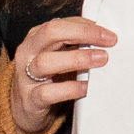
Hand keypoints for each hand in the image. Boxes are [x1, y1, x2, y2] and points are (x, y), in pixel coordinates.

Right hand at [8, 17, 114, 133]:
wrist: (25, 110)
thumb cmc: (47, 79)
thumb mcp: (58, 57)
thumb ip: (75, 46)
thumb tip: (105, 39)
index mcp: (35, 38)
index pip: (59, 23)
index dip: (85, 26)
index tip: (108, 33)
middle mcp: (28, 53)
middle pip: (51, 33)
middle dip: (83, 33)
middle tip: (108, 41)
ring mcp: (25, 76)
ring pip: (46, 61)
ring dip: (77, 58)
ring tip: (101, 60)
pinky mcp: (30, 99)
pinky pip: (47, 92)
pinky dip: (69, 88)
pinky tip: (85, 87)